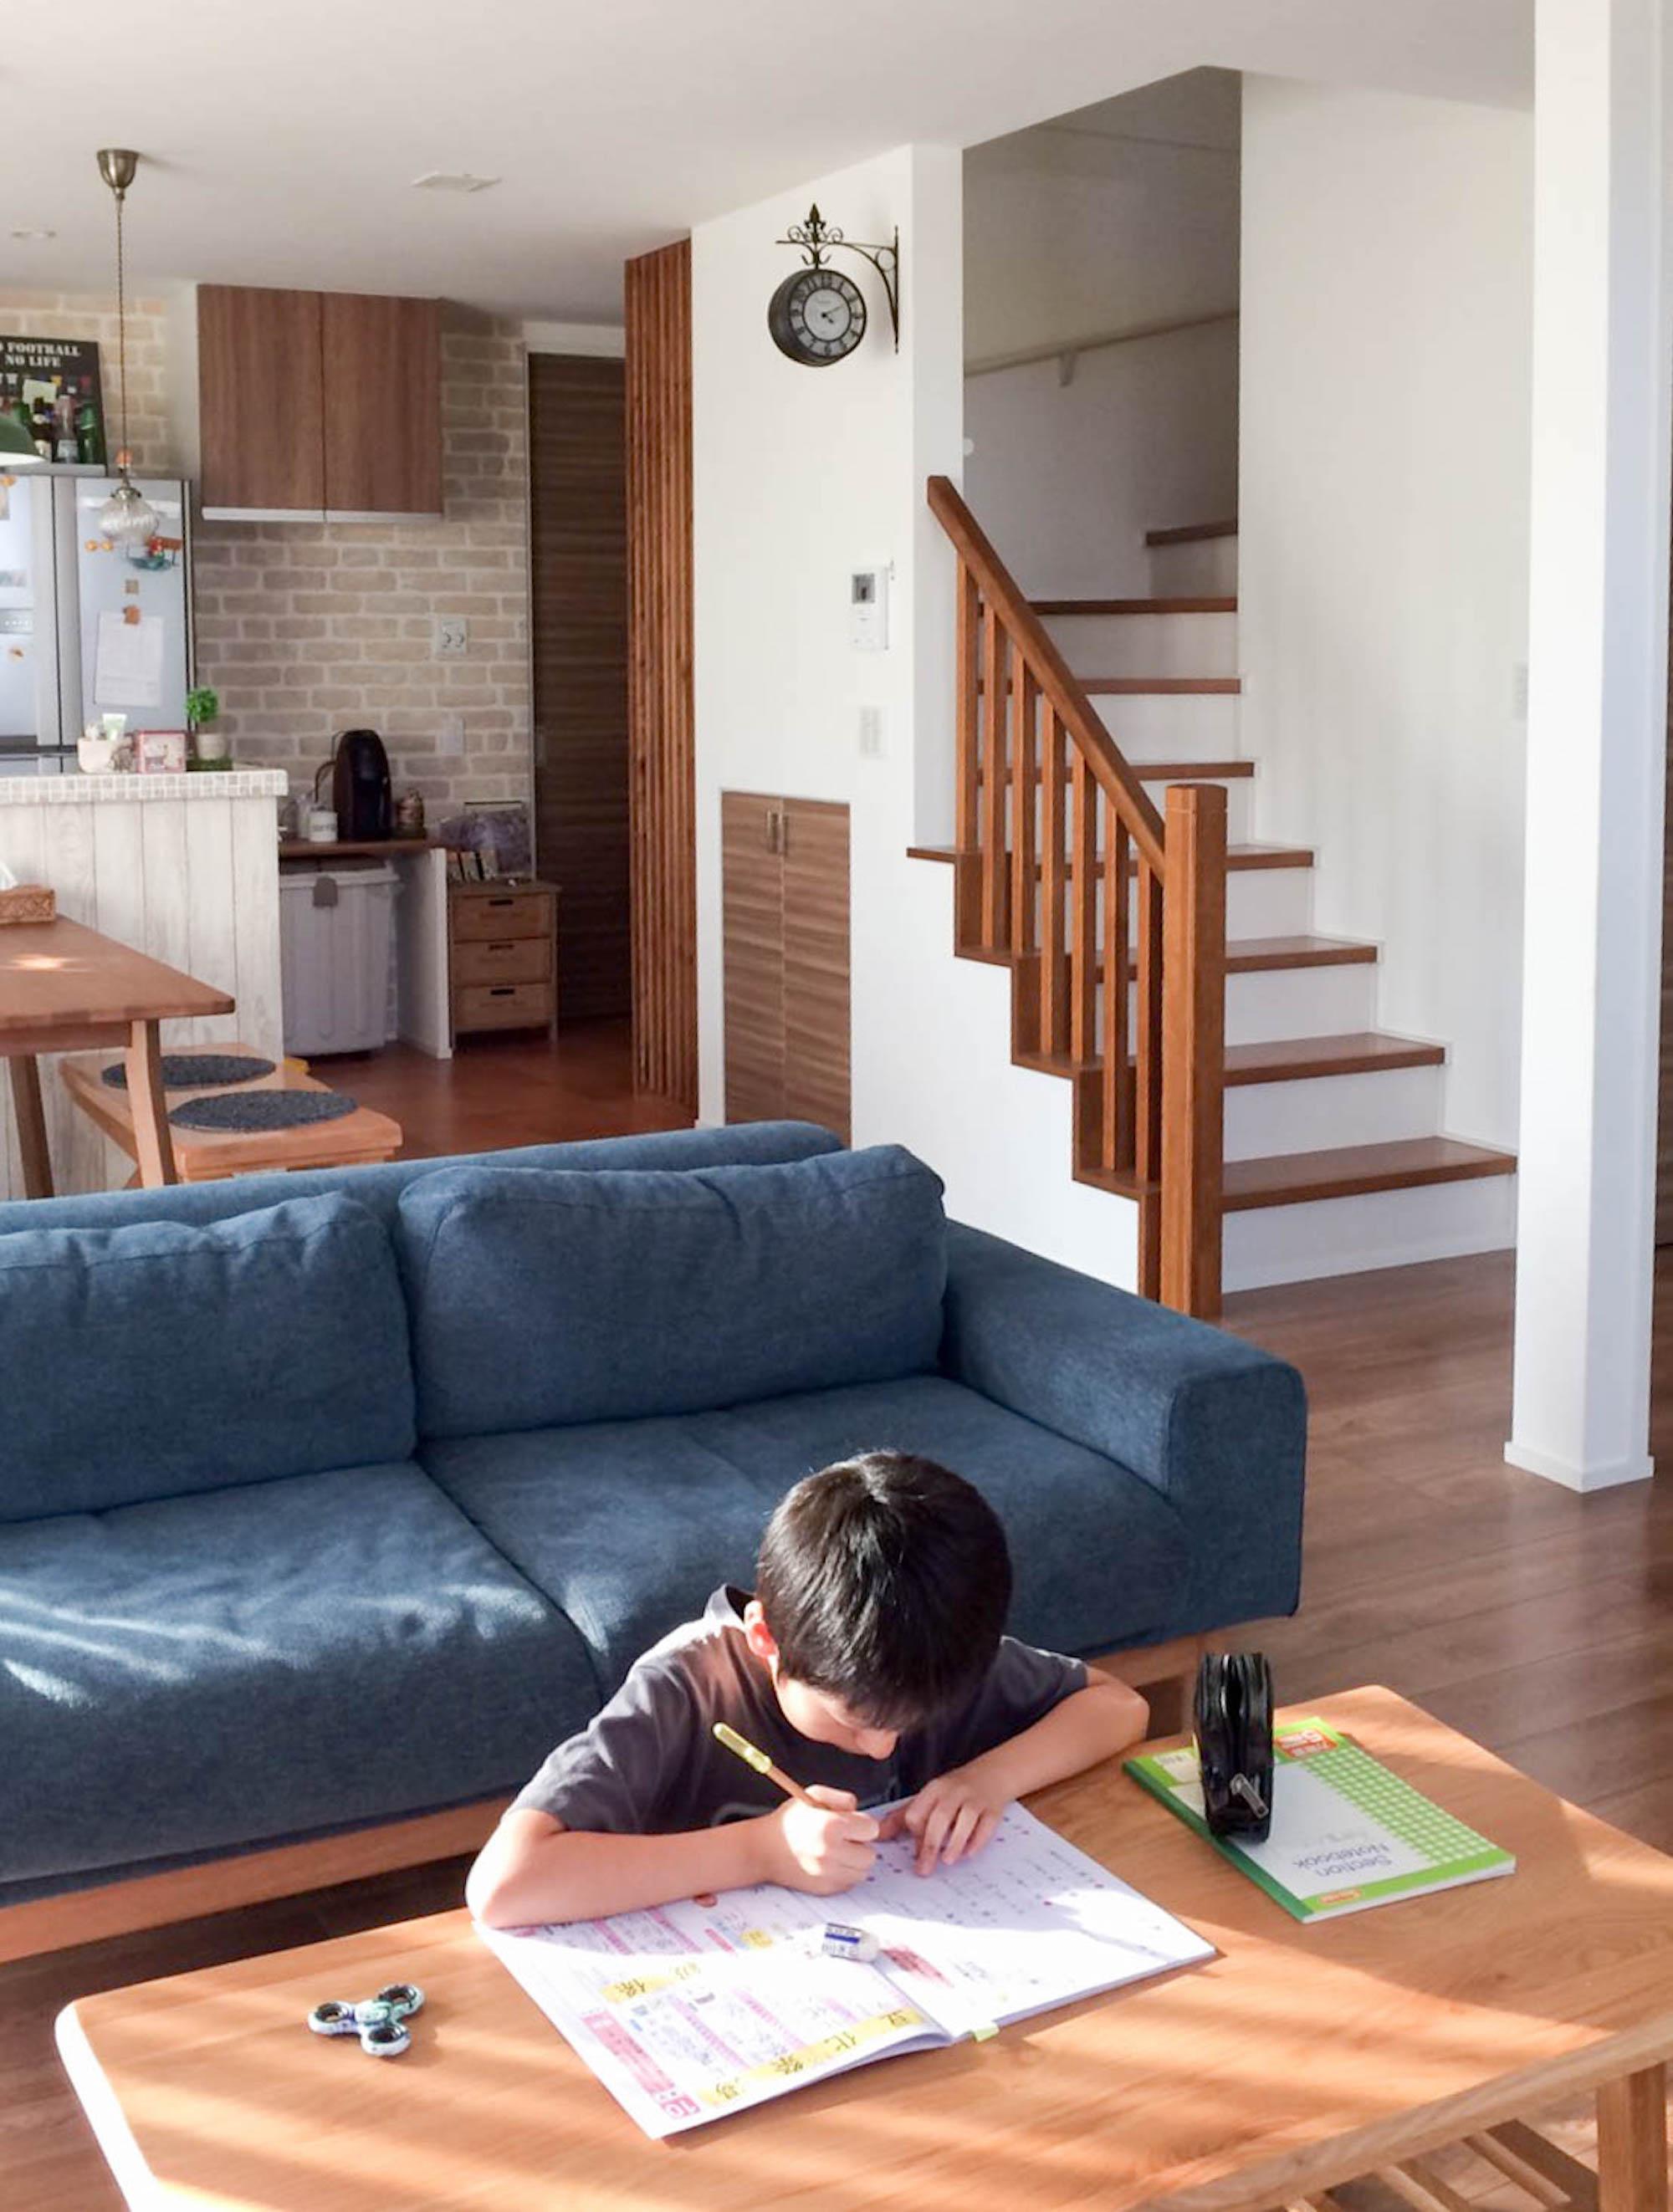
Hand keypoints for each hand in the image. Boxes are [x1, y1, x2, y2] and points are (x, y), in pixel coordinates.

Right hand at [760, 1787, 878, 1894]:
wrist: (764, 1849)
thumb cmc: (788, 1822)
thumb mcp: (813, 1795)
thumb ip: (842, 1798)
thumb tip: (859, 1811)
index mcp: (831, 1827)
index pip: (872, 1829)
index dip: (862, 1824)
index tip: (852, 1824)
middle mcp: (832, 1853)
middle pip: (870, 1855)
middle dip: (860, 1845)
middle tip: (844, 1839)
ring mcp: (828, 1874)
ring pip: (862, 1872)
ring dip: (854, 1862)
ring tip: (838, 1852)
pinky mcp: (825, 1889)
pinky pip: (849, 1884)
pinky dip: (844, 1874)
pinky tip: (830, 1863)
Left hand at [879, 1768, 1006, 1874]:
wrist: (993, 1774)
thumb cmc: (955, 1791)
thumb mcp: (929, 1798)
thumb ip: (904, 1817)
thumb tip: (878, 1835)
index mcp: (934, 1790)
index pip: (918, 1811)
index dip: (915, 1833)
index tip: (916, 1853)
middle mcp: (954, 1792)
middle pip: (940, 1817)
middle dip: (930, 1845)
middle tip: (925, 1869)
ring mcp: (975, 1799)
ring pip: (965, 1819)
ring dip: (955, 1842)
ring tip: (947, 1861)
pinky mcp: (993, 1809)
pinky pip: (986, 1824)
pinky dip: (978, 1840)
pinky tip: (969, 1853)